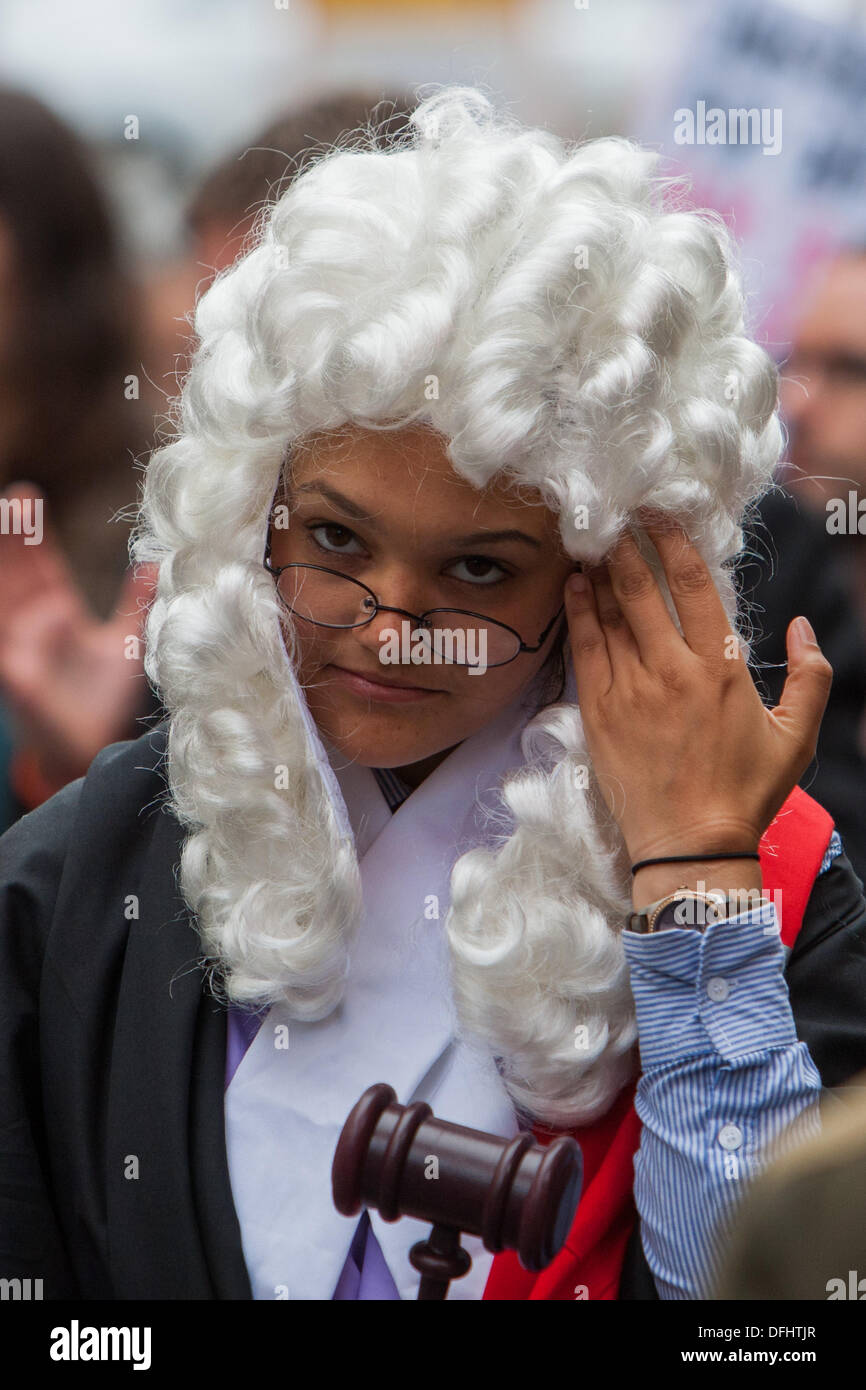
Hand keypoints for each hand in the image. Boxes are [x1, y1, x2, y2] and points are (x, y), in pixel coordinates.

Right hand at [0, 482, 157, 788]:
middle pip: (17, 574)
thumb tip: (155, 561)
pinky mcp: (17, 681)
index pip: (40, 565)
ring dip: (2, 571)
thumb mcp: (127, 640)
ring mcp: (21, 653)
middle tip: (13, 498)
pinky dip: (4, 632)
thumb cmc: (108, 698)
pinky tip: (8, 621)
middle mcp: (33, 628)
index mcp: (58, 614)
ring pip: (4, 604)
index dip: (32, 534)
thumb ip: (135, 602)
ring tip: (1, 528)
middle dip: (13, 539)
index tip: (25, 495)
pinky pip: (2, 650)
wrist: (98, 748)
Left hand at [563, 510, 832, 876]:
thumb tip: (803, 627)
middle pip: (642, 589)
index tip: (656, 514)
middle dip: (626, 544)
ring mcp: (630, 691)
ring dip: (600, 571)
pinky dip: (579, 613)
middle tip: (614, 514)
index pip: (693, 586)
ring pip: (610, 614)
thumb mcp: (796, 737)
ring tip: (590, 539)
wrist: (690, 846)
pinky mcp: (599, 713)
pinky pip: (585, 650)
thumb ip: (811, 677)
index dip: (671, 542)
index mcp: (722, 669)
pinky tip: (574, 587)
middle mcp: (672, 671)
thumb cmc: (746, 793)